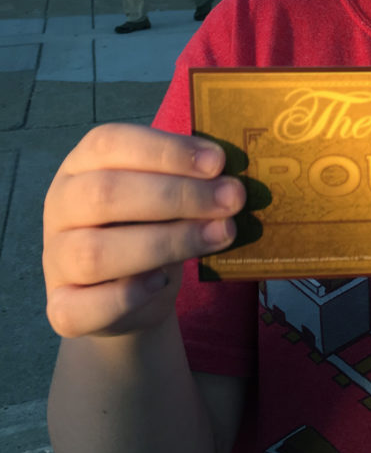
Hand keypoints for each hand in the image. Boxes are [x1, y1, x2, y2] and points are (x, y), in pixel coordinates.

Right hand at [43, 123, 244, 338]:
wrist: (129, 294)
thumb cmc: (151, 224)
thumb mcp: (166, 193)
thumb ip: (190, 179)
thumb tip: (231, 180)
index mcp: (82, 164)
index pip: (110, 143)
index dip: (166, 151)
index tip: (218, 162)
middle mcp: (61, 206)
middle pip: (105, 194)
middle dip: (178, 196)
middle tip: (232, 200)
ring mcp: (56, 259)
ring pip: (94, 253)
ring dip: (168, 242)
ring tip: (221, 235)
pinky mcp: (62, 308)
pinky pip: (82, 308)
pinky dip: (126, 296)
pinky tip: (162, 281)